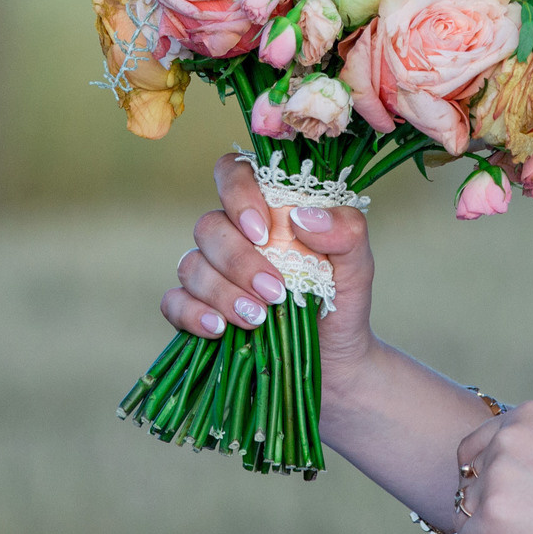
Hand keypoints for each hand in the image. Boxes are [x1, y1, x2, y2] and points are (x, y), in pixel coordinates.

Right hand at [159, 151, 377, 390]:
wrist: (335, 360)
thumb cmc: (342, 301)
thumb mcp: (358, 265)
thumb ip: (346, 231)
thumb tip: (303, 216)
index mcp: (267, 210)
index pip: (233, 173)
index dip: (238, 194)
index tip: (262, 231)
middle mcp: (232, 234)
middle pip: (209, 226)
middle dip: (238, 261)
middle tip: (275, 292)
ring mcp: (211, 272)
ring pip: (191, 265)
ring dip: (222, 292)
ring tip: (258, 319)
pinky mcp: (198, 309)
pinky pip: (174, 301)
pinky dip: (193, 314)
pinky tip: (220, 329)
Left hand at [451, 401, 532, 533]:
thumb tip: (510, 497)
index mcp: (531, 414)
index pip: (480, 451)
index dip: (495, 490)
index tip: (530, 518)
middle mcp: (509, 434)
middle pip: (470, 485)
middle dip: (494, 519)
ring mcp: (499, 473)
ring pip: (468, 518)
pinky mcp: (495, 515)